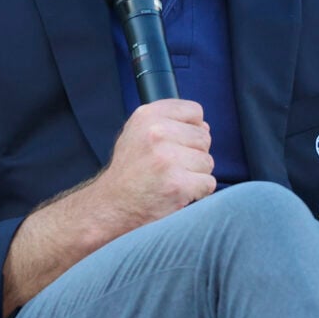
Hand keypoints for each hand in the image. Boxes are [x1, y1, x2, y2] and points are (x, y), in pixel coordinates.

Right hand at [0, 99, 214, 315]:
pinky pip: (208, 183)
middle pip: (204, 137)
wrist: (110, 206)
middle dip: (194, 154)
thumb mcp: (137, 133)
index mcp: (147, 116)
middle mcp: (156, 132)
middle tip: (171, 167)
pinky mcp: (178, 184)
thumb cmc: (128, 171)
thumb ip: (168, 124)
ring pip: (207, 161)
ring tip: (172, 180)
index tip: (178, 143)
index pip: (194, 111)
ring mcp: (167, 158)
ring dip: (196, 174)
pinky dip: (198, 192)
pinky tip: (177, 193)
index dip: (192, 128)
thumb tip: (204, 127)